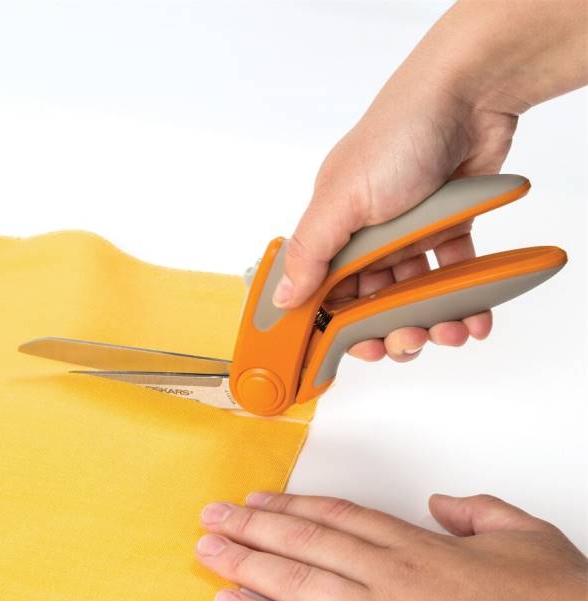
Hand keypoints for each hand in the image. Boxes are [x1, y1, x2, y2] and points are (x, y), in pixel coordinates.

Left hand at [196, 493, 587, 600]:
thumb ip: (474, 511)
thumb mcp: (523, 535)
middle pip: (304, 546)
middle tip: (211, 520)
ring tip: (210, 557)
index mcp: (416, 547)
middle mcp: (389, 582)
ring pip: (298, 589)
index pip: (335, 517)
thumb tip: (442, 505)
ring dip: (247, 571)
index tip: (256, 500)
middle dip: (251, 531)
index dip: (290, 506)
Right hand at [272, 0, 587, 363]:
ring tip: (448, 330)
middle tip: (405, 340)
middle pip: (373, 300)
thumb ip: (311, 252)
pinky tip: (473, 316)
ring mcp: (409, 233)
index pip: (327, 290)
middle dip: (389, 329)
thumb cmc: (396, 137)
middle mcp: (368, 235)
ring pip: (415, 293)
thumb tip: (283, 296)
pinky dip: (464, 298)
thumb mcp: (341, 198)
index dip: (340, 325)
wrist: (467, 96)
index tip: (358, 349)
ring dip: (430, 319)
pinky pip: (453, 274)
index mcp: (335, 229)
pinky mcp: (447, 228)